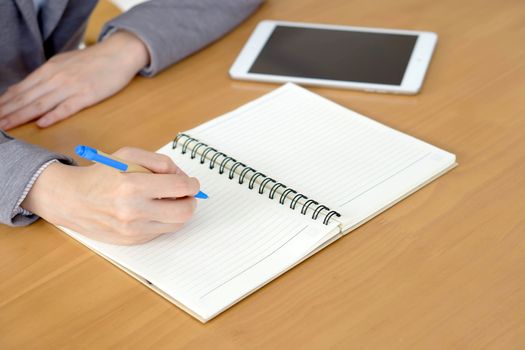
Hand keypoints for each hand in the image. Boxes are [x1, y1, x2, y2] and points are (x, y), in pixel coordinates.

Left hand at [0, 31, 148, 129]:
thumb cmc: (93, 61)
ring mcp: (72, 86)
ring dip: (22, 115)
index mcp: (50, 69)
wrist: (118, 54)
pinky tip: (41, 123)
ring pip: (41, 103)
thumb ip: (48, 76)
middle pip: (27, 97)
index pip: (22, 88)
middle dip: (8, 111)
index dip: (6, 101)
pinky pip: (67, 107)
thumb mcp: (65, 63)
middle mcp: (57, 77)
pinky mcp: (87, 95)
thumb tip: (29, 89)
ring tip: (7, 125)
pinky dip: (53, 115)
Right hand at [22, 147, 199, 244]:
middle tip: (187, 193)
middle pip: (184, 212)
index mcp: (131, 185)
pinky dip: (163, 220)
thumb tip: (184, 177)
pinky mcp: (132, 241)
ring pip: (176, 225)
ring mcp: (132, 230)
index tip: (192, 182)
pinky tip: (152, 210)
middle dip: (191, 201)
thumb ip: (160, 162)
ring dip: (180, 211)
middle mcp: (132, 211)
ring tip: (170, 200)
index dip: (192, 184)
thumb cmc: (101, 174)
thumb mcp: (128, 155)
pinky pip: (161, 231)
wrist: (72, 200)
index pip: (180, 187)